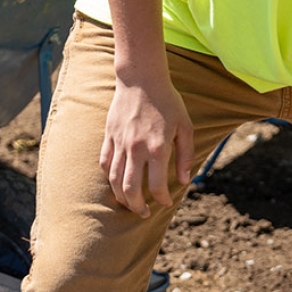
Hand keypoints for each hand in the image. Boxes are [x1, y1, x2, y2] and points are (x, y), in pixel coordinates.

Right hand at [100, 79, 193, 216]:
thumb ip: (186, 156)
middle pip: (130, 189)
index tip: (165, 202)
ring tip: (129, 204)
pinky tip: (116, 184)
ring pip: (114, 180)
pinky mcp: (109, 136)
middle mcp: (136, 148)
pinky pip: (105, 163)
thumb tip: (184, 180)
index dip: (162, 199)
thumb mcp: (185, 127)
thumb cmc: (168, 102)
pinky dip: (109, 178)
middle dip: (137, 207)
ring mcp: (120, 143)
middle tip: (144, 213)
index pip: (156, 185)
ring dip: (121, 197)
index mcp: (157, 148)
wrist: (141, 78)